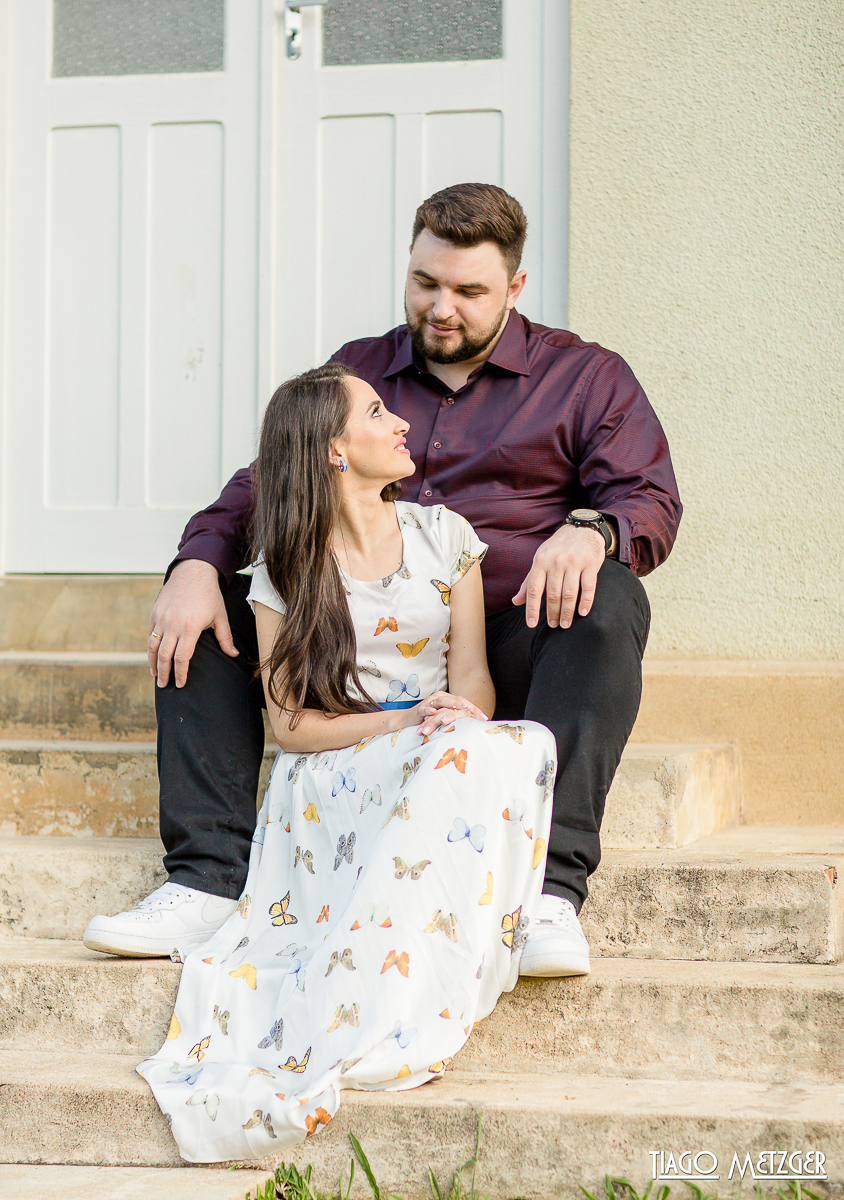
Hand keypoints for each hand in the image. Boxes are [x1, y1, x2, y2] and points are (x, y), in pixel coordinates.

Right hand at [148, 560, 237, 687]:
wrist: (193, 572)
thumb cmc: (209, 595)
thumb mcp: (220, 616)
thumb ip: (225, 638)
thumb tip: (234, 655)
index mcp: (190, 627)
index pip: (182, 657)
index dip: (180, 673)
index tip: (180, 684)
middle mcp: (173, 624)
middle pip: (164, 655)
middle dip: (164, 673)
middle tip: (164, 685)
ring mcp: (161, 618)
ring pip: (153, 646)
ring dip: (153, 663)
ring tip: (156, 675)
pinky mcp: (155, 613)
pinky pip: (150, 634)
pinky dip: (150, 648)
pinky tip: (152, 657)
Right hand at [395, 691, 487, 736]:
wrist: (408, 720)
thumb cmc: (429, 721)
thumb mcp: (445, 719)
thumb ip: (457, 719)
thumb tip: (474, 727)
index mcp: (447, 699)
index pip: (464, 702)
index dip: (474, 709)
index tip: (485, 718)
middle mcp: (440, 698)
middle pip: (456, 699)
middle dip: (467, 707)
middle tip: (476, 714)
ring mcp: (429, 702)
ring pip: (442, 701)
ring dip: (451, 705)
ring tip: (462, 708)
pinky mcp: (419, 709)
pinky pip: (425, 709)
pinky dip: (429, 710)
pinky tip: (434, 713)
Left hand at [512, 524, 604, 629]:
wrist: (582, 528)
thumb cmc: (558, 547)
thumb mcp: (540, 559)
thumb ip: (529, 581)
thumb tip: (516, 601)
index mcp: (541, 561)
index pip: (533, 589)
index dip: (532, 608)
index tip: (532, 624)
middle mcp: (556, 562)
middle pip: (552, 594)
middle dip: (552, 613)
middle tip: (554, 625)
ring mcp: (574, 563)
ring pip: (569, 593)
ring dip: (567, 611)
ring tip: (565, 624)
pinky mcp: (590, 564)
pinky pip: (588, 587)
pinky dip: (586, 601)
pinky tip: (583, 612)